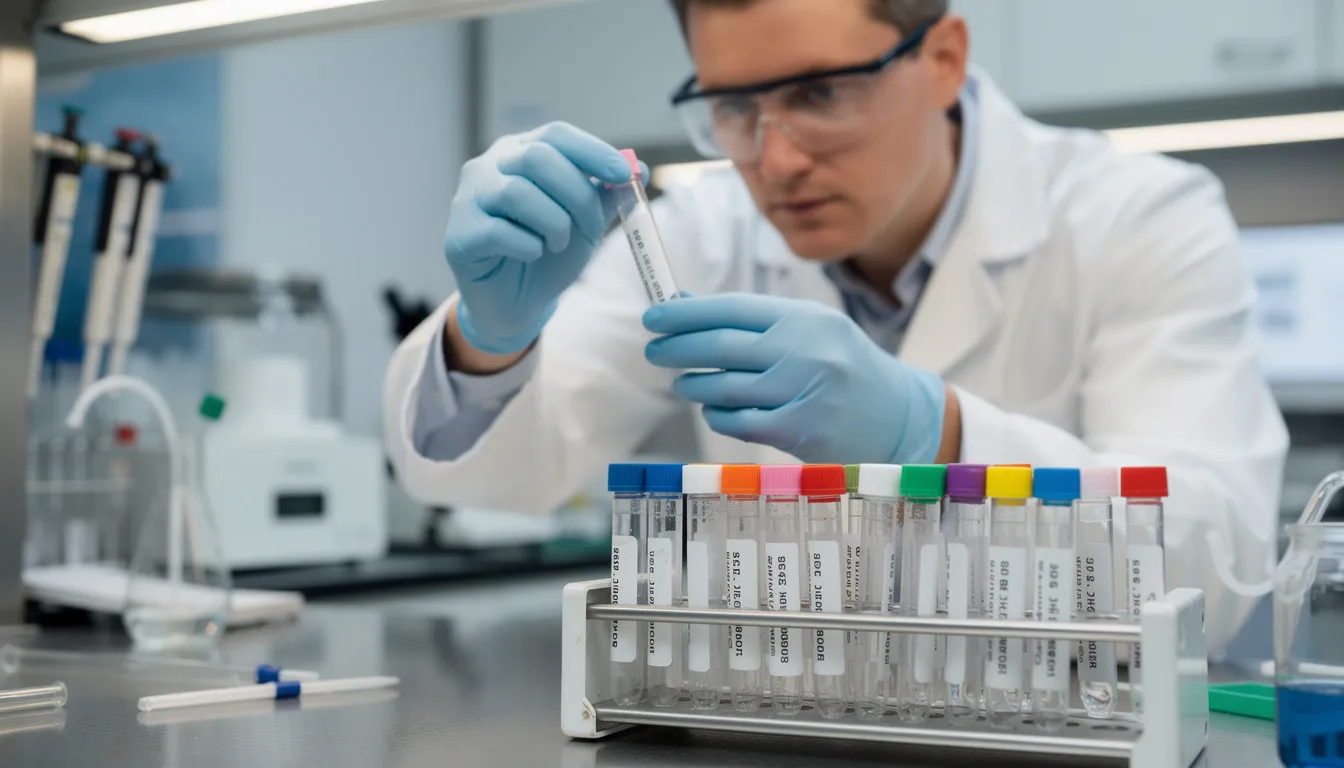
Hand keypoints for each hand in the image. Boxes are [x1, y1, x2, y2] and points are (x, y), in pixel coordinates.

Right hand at [445, 122, 633, 354]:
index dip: (592, 151)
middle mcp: (489, 167)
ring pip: (518, 192)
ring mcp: (468, 199)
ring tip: (556, 243)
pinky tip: (532, 254)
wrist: (517, 303)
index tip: (624, 175)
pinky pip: (499, 231)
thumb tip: (637, 166)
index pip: (555, 135)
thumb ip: (606, 195)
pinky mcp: (459, 235)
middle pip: (537, 157)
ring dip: (553, 223)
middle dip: (575, 194)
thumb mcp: (585, 223)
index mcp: (520, 153)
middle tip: (587, 225)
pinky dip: (528, 246)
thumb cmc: (548, 254)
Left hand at [643, 293, 948, 463]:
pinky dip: (716, 414)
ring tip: (682, 382)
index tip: (654, 317)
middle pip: (721, 346)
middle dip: (677, 347)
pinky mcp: (798, 431)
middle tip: (654, 350)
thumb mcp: (809, 329)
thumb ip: (752, 321)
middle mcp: (803, 351)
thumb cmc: (843, 367)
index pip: (731, 308)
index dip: (686, 313)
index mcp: (804, 317)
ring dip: (693, 384)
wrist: (899, 415)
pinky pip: (738, 422)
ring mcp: (801, 393)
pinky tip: (713, 407)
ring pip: (724, 387)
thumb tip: (686, 306)